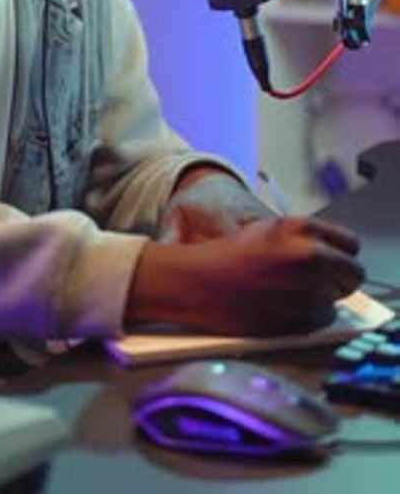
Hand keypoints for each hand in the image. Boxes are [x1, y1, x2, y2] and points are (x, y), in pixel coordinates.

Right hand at [127, 215, 363, 336]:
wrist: (194, 282)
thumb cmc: (224, 256)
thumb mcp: (266, 231)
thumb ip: (301, 239)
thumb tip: (329, 254)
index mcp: (302, 228)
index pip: (350, 243)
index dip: (340, 254)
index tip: (332, 261)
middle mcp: (310, 256)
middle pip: (352, 273)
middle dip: (337, 278)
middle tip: (313, 280)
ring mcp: (307, 288)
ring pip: (337, 299)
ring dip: (321, 298)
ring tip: (289, 293)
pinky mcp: (298, 317)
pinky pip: (320, 319)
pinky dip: (308, 317)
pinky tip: (281, 308)